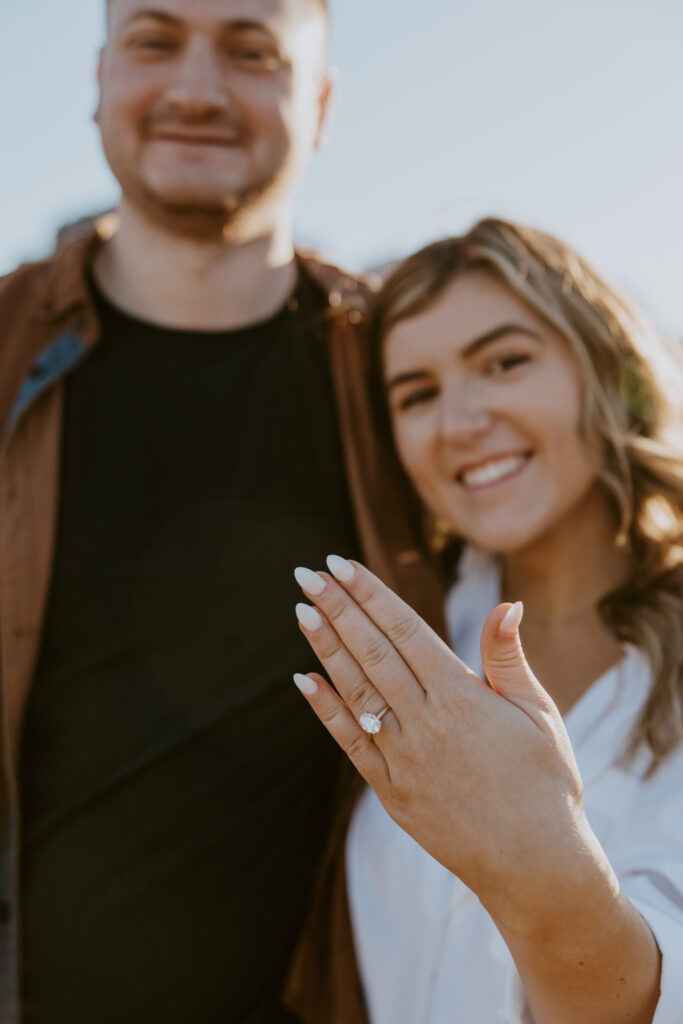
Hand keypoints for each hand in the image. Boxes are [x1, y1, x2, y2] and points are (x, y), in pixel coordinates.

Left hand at [293, 556, 609, 930]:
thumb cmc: (546, 783)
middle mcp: (425, 722)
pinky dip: (326, 710)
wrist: (534, 865)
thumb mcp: (538, 713)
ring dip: (326, 649)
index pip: (404, 630)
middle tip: (308, 574)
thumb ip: (508, 658)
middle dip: (337, 609)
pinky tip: (305, 680)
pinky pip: (351, 743)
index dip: (370, 594)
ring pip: (355, 691)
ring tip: (302, 612)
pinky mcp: (391, 790)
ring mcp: (403, 758)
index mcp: (461, 697)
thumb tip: (505, 605)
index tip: (341, 565)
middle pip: (372, 652)